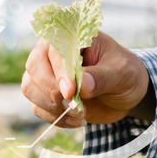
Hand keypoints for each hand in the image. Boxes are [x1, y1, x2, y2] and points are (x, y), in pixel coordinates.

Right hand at [20, 32, 154, 127]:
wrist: (127, 92)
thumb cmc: (126, 73)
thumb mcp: (123, 72)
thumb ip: (102, 77)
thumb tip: (81, 86)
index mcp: (73, 37)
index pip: (54, 50)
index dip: (59, 71)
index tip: (70, 92)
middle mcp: (53, 52)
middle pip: (34, 67)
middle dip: (52, 91)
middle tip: (75, 107)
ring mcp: (47, 74)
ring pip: (29, 88)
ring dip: (52, 106)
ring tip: (80, 115)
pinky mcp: (47, 95)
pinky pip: (37, 107)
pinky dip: (54, 118)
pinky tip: (77, 121)